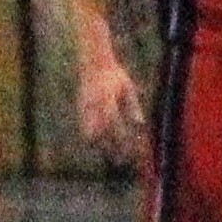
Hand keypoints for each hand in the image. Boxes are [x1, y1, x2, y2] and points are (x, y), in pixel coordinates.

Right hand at [76, 51, 148, 166]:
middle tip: (119, 160)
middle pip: (102, 133)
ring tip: (109, 154)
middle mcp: (95, 105)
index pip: (115, 124)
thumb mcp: (127, 87)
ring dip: (100, 144)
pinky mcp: (81, 107)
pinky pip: (84, 126)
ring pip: (90, 132)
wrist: (93, 62)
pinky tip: (98, 143)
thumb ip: (133, 105)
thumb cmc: (114, 75)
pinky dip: (92, 136)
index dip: (121, 139)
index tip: (128, 149)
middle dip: (110, 148)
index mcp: (108, 99)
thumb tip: (140, 123)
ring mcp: (86, 106)